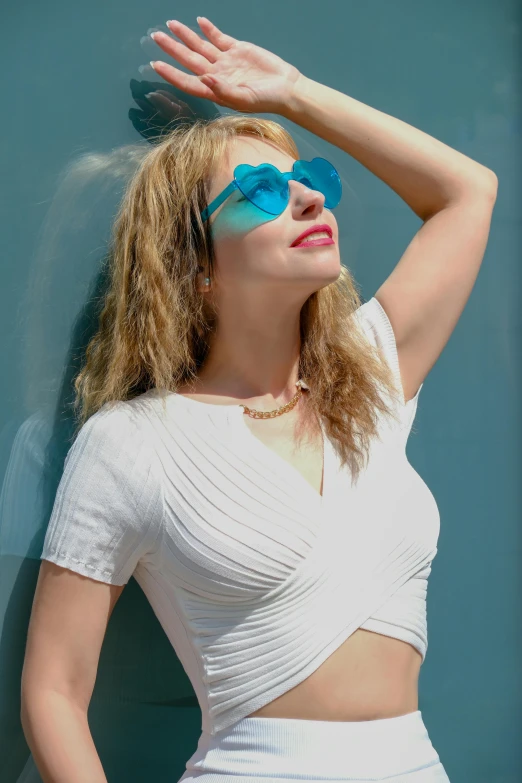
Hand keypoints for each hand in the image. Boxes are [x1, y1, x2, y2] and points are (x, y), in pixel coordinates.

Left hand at [150, 17, 302, 114]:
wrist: (286, 89)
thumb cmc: (266, 100)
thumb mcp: (244, 99)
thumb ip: (223, 90)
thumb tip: (204, 78)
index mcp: (215, 90)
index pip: (187, 81)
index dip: (171, 73)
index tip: (156, 64)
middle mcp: (217, 75)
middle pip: (189, 60)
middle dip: (172, 49)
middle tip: (155, 37)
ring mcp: (226, 62)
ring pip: (201, 46)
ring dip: (186, 36)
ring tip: (171, 25)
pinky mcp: (237, 50)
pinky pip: (219, 38)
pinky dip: (209, 30)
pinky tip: (199, 22)